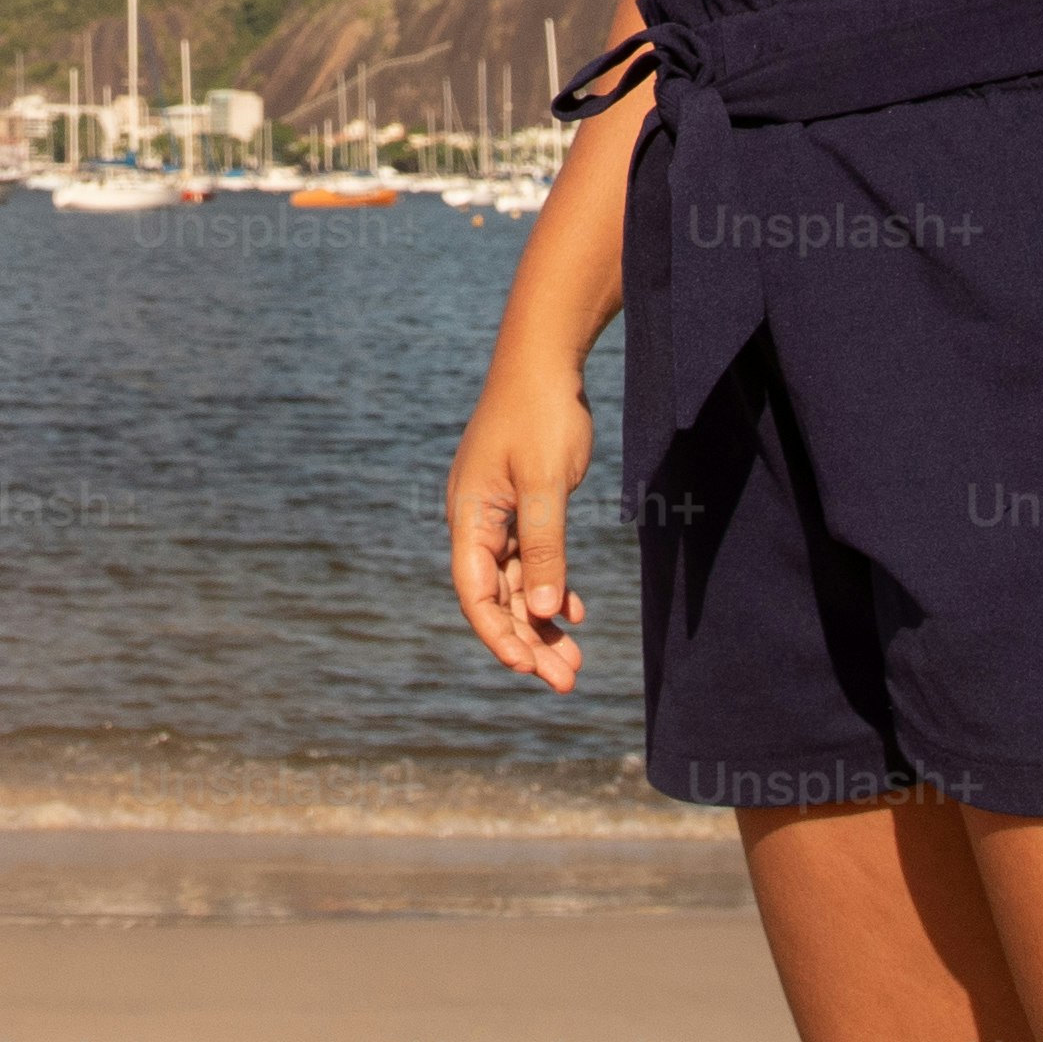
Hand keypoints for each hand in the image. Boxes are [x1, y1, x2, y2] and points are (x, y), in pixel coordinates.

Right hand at [445, 357, 596, 690]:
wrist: (544, 360)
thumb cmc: (540, 414)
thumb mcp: (544, 485)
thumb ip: (543, 550)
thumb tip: (540, 614)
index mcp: (468, 516)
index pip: (474, 591)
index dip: (497, 634)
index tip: (527, 668)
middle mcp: (475, 521)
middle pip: (495, 597)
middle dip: (526, 641)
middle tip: (565, 681)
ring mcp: (496, 514)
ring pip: (515, 584)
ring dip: (540, 622)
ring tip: (573, 662)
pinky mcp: (520, 506)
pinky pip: (529, 561)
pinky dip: (549, 588)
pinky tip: (573, 611)